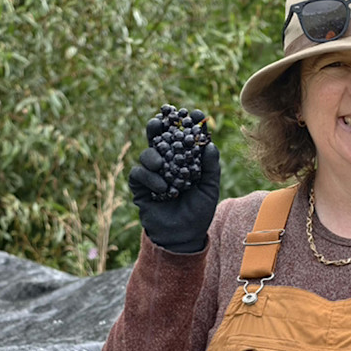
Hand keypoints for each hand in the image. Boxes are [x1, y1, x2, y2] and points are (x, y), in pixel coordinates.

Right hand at [129, 117, 219, 252]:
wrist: (184, 236)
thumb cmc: (199, 212)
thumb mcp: (210, 189)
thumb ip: (210, 167)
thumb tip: (210, 145)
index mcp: (184, 160)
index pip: (184, 136)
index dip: (188, 123)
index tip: (195, 114)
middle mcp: (167, 163)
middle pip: (158, 138)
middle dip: (158, 126)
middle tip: (160, 121)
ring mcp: (152, 174)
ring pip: (146, 154)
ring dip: (153, 156)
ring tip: (162, 165)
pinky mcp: (140, 187)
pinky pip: (139, 174)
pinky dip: (149, 177)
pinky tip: (162, 188)